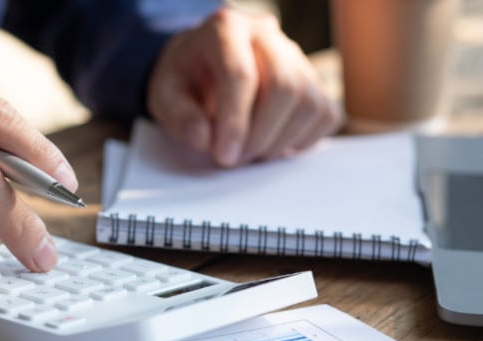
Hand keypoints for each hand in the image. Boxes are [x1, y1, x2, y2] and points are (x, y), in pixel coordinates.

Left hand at [147, 8, 343, 166]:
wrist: (202, 68)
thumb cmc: (185, 80)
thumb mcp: (165, 95)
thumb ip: (180, 116)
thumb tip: (205, 139)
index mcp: (225, 28)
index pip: (240, 74)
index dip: (234, 122)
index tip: (224, 157)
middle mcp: (266, 34)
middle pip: (284, 86)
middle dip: (260, 135)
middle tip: (236, 161)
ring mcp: (295, 55)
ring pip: (309, 103)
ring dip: (280, 142)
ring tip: (250, 154)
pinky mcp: (313, 79)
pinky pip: (326, 114)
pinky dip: (303, 140)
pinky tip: (273, 145)